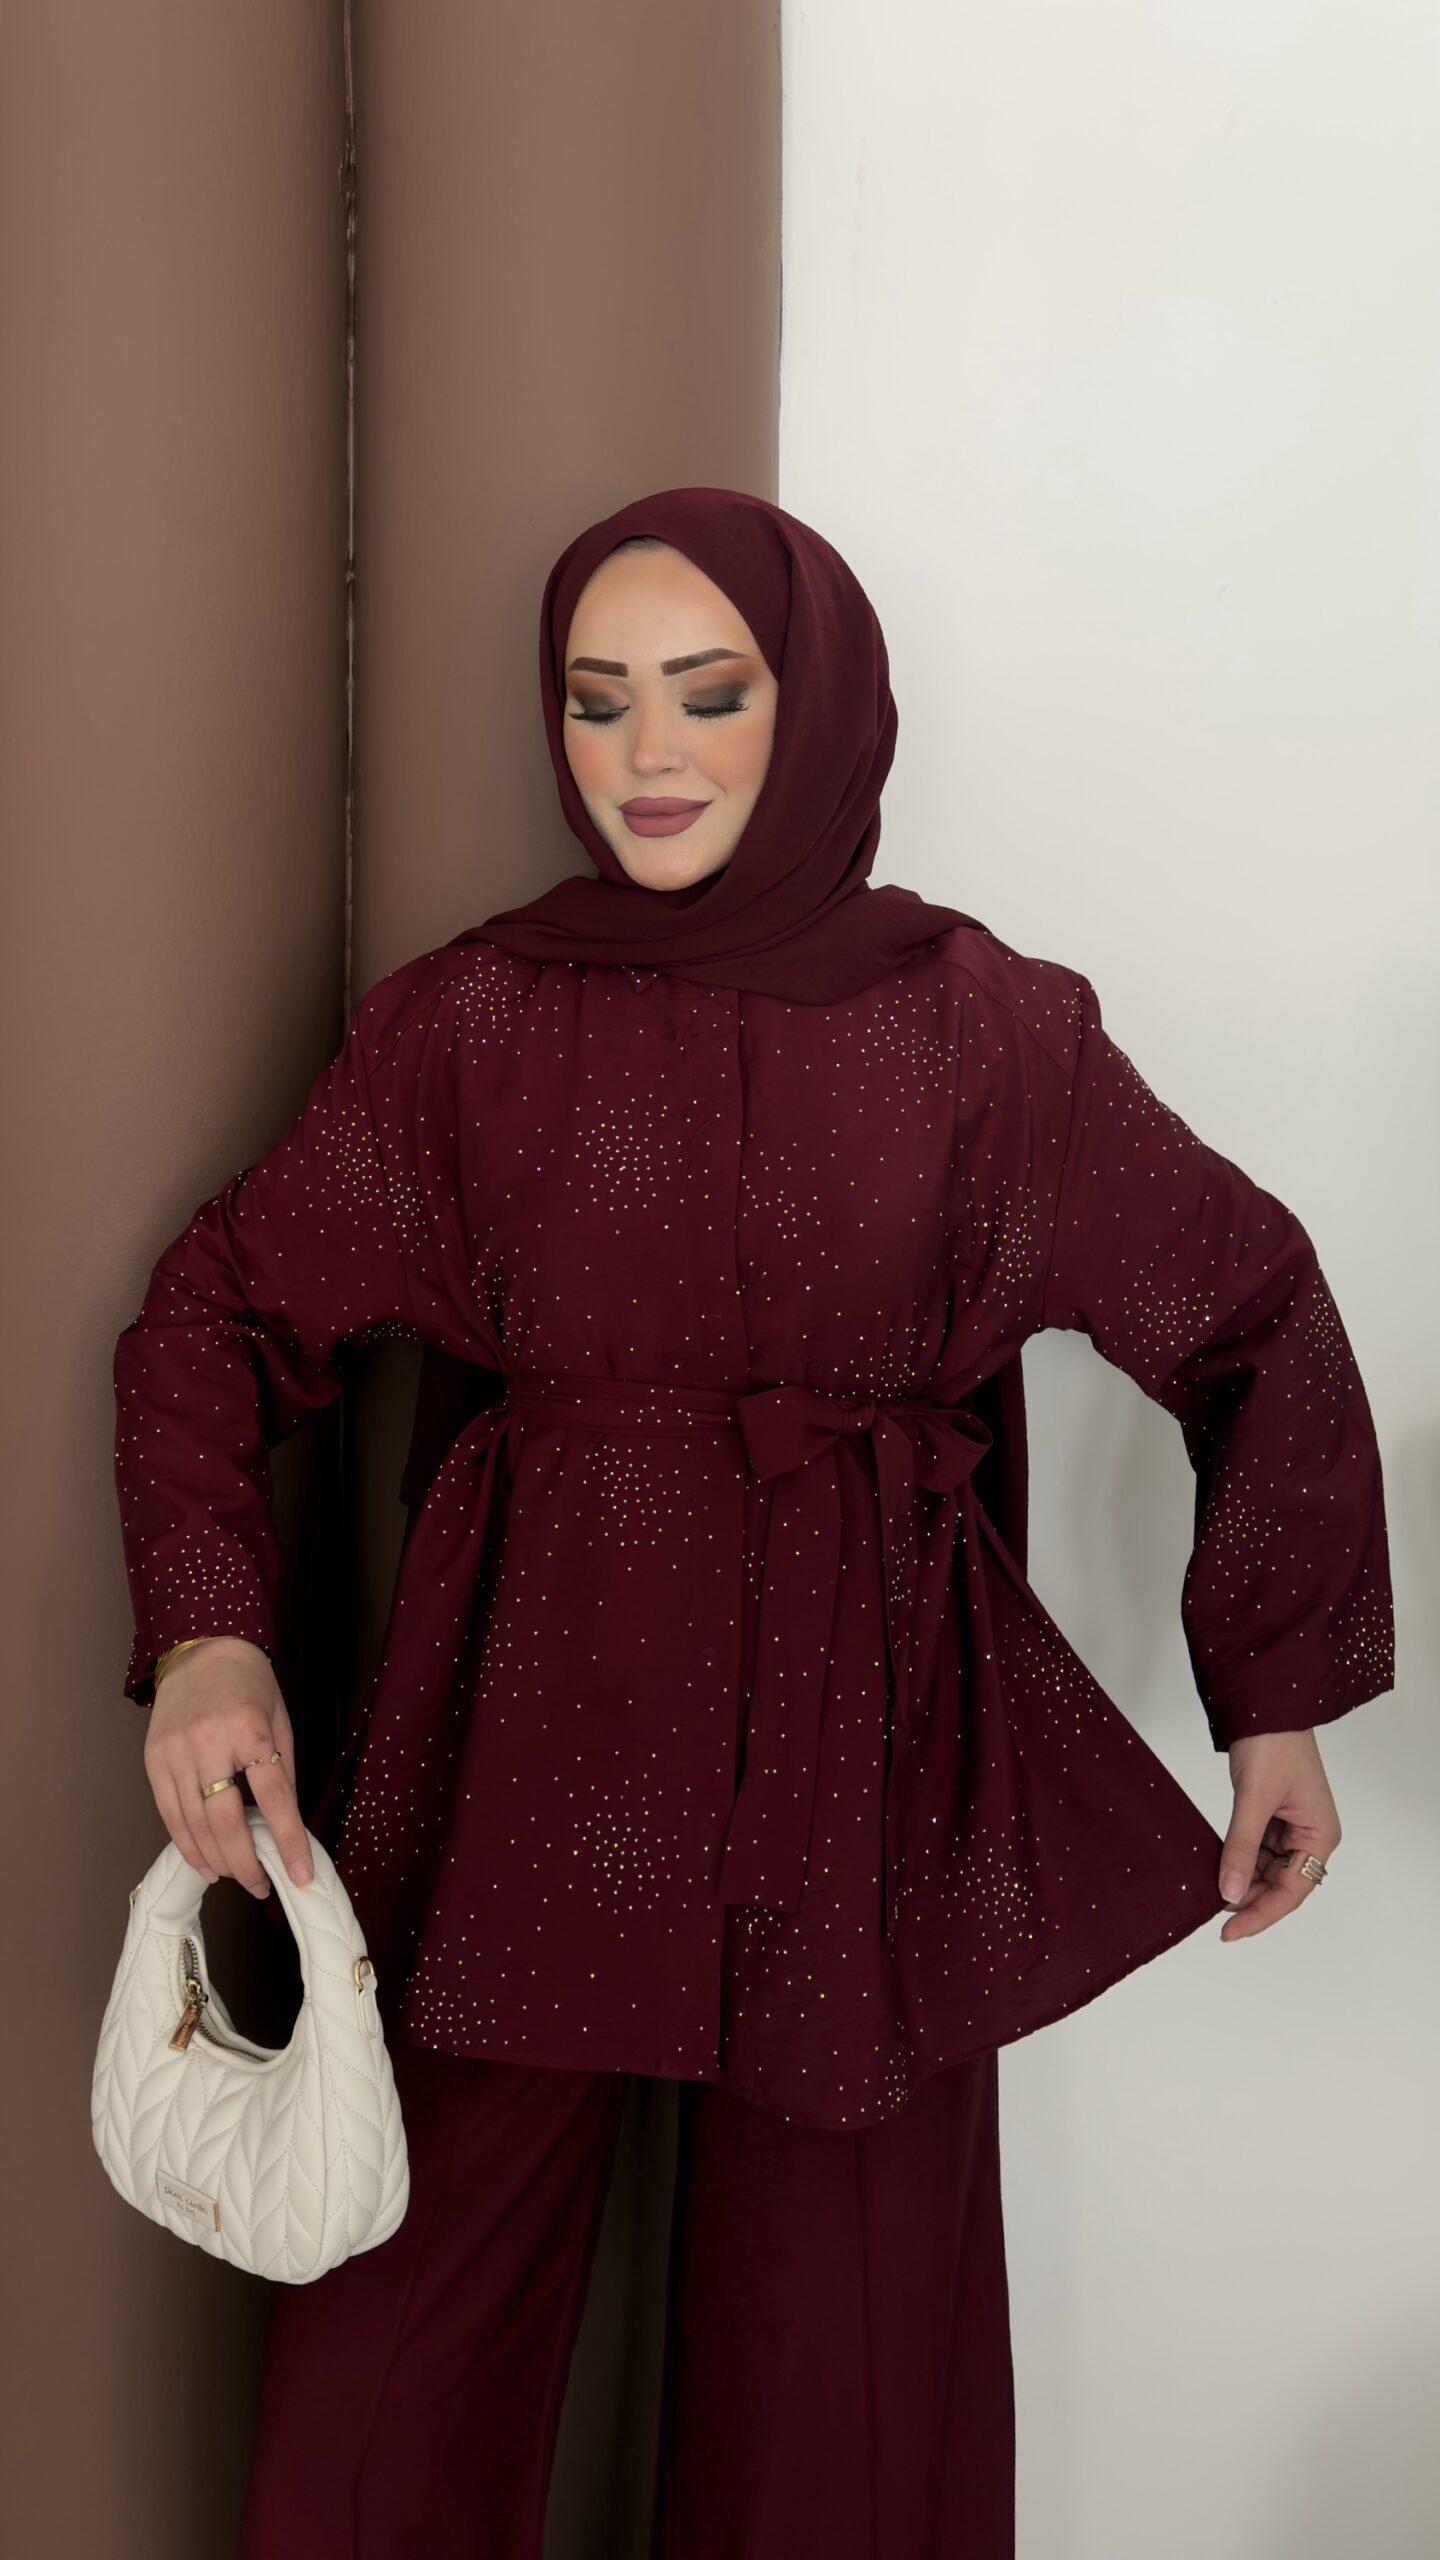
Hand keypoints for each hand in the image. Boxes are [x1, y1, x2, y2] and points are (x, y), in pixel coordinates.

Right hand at [142, 1637, 315, 1897]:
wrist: (202, 1651)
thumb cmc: (249, 1685)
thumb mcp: (280, 1721)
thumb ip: (282, 1771)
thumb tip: (285, 1825)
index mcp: (251, 1730)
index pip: (274, 1798)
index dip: (288, 1841)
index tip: (300, 1873)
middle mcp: (209, 1742)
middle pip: (226, 1821)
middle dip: (246, 1863)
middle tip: (262, 1885)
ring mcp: (175, 1753)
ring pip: (194, 1825)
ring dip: (217, 1860)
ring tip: (238, 1877)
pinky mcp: (154, 1760)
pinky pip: (170, 1814)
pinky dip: (188, 1845)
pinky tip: (206, 1862)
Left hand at [1217, 1728, 1338, 1940]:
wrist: (1265, 1704)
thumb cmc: (1274, 1743)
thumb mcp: (1254, 1799)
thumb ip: (1241, 1847)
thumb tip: (1229, 1892)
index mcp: (1320, 1835)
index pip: (1291, 1892)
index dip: (1260, 1915)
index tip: (1229, 1931)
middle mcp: (1310, 1835)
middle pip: (1279, 1885)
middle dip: (1247, 1899)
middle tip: (1211, 1912)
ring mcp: (1290, 1827)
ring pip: (1264, 1870)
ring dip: (1239, 1880)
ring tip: (1209, 1890)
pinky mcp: (1271, 1816)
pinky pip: (1254, 1849)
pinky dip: (1236, 1859)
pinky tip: (1215, 1867)